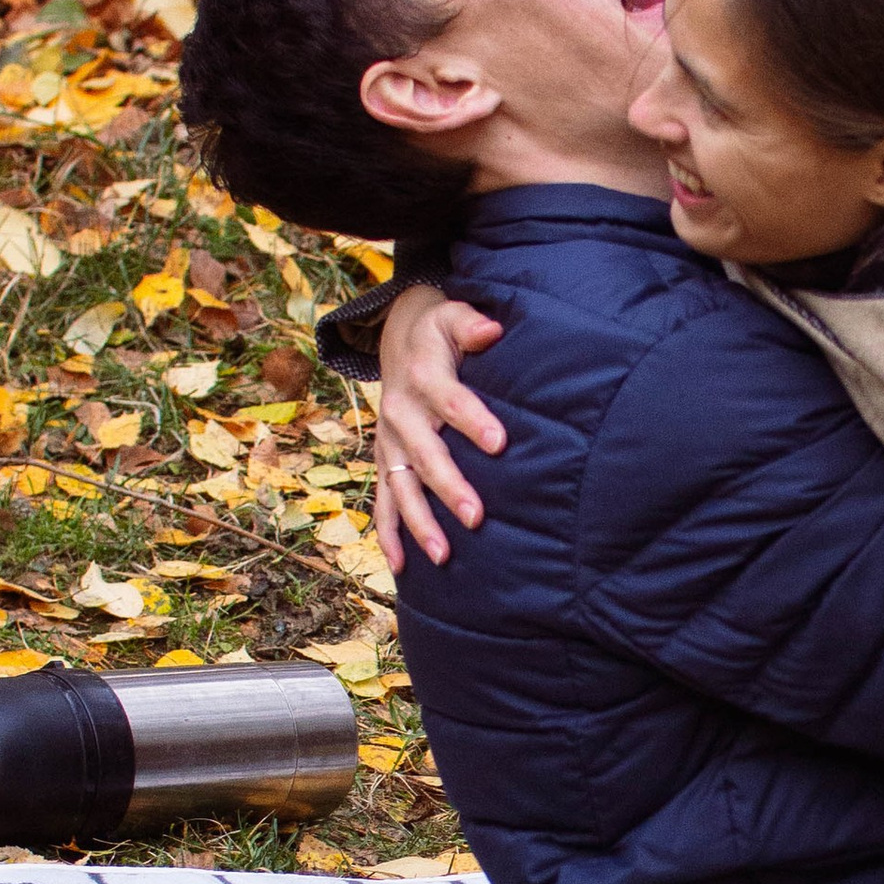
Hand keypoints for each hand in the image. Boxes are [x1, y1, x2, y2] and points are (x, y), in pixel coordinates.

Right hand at [373, 289, 507, 572]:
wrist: (398, 340)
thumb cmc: (439, 333)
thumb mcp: (451, 315)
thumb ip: (471, 323)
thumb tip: (492, 328)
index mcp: (422, 376)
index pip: (451, 400)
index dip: (473, 421)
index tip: (500, 443)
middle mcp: (400, 412)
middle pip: (426, 455)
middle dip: (449, 487)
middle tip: (476, 517)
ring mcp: (390, 442)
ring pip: (402, 488)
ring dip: (420, 524)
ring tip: (443, 555)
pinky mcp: (386, 461)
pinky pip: (383, 501)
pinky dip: (389, 534)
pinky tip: (403, 567)